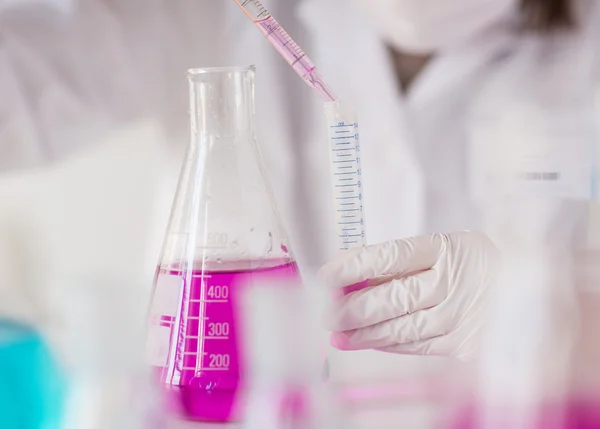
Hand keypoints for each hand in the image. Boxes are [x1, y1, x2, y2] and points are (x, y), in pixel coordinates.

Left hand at [318, 231, 499, 360]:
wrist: (528, 289)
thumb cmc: (471, 266)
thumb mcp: (442, 251)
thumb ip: (399, 266)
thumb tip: (349, 283)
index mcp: (446, 248)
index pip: (390, 256)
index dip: (353, 267)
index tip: (325, 277)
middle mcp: (455, 280)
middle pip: (393, 296)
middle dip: (352, 309)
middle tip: (326, 315)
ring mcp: (463, 314)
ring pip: (402, 327)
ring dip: (364, 334)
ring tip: (338, 335)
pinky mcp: (467, 342)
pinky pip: (418, 345)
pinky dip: (389, 344)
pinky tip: (369, 341)